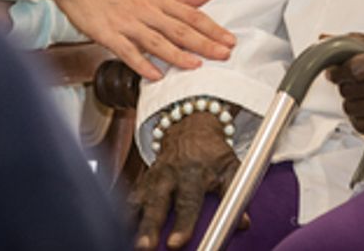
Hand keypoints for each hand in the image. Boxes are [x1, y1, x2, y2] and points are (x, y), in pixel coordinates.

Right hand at [27, 0, 234, 80]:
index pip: (191, 14)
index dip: (212, 28)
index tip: (230, 40)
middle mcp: (146, 9)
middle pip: (180, 28)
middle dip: (204, 42)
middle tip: (225, 54)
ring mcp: (127, 22)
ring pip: (156, 40)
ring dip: (178, 54)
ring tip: (196, 66)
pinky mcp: (107, 33)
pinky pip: (127, 51)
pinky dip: (142, 63)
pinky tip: (155, 75)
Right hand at [131, 112, 242, 249]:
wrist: (190, 126)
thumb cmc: (212, 151)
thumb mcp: (230, 166)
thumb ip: (235, 193)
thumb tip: (242, 223)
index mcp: (193, 173)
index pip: (188, 202)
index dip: (183, 224)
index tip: (175, 244)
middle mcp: (170, 175)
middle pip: (158, 204)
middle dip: (150, 227)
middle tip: (145, 247)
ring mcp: (154, 178)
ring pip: (141, 201)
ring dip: (135, 224)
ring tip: (132, 243)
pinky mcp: (143, 180)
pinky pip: (130, 198)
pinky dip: (124, 213)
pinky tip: (121, 229)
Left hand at [325, 32, 363, 137]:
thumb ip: (357, 41)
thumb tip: (325, 39)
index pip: (354, 67)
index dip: (339, 70)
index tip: (335, 71)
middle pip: (350, 88)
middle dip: (345, 85)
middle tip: (354, 83)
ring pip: (351, 107)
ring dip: (352, 102)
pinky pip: (360, 125)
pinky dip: (359, 118)